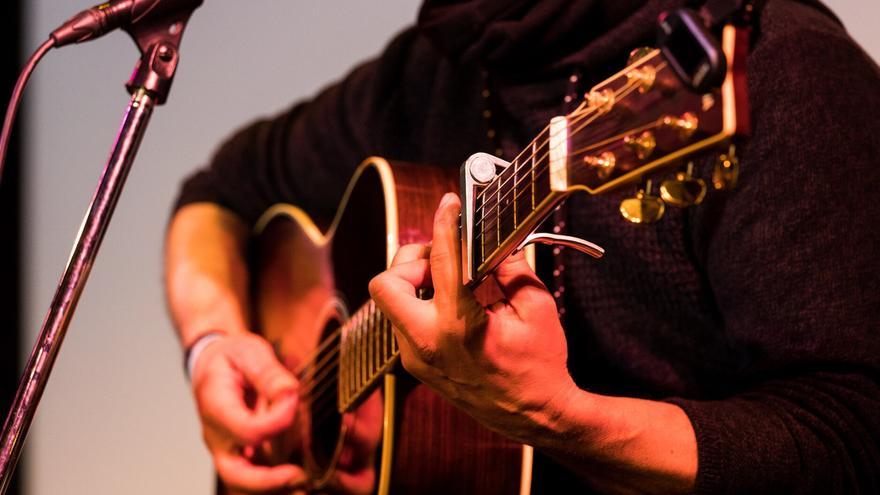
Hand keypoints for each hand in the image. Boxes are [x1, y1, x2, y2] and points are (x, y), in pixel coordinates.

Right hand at [191, 332, 303, 492]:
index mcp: (216, 408)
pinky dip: (277, 482)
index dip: (276, 422)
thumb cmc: (231, 358)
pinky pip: (255, 478)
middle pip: (234, 474)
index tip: (296, 400)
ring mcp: (229, 450)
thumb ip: (269, 373)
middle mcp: (218, 437)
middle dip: (268, 482)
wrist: (214, 364)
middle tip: (300, 476)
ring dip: (274, 487)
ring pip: (244, 484)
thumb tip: (289, 393)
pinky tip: (301, 476)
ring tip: (305, 482)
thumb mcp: (249, 352)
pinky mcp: (242, 455)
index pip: (246, 429)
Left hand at [368, 193, 579, 442]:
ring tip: (452, 283)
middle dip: (410, 261)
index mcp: (459, 325)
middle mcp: (427, 343)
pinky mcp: (416, 366)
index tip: (449, 205)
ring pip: (391, 302)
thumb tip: (492, 238)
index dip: (443, 224)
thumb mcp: (535, 307)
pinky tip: (452, 306)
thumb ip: (510, 267)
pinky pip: (404, 322)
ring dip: (416, 283)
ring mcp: (417, 358)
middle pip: (386, 283)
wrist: (535, 416)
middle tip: (441, 258)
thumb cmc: (539, 364)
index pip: (440, 260)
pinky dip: (421, 305)